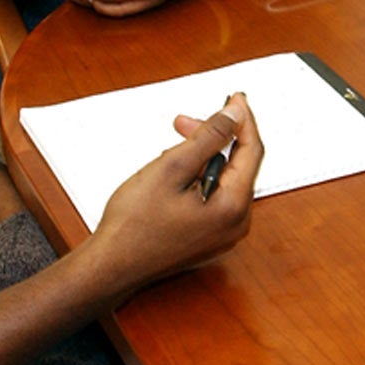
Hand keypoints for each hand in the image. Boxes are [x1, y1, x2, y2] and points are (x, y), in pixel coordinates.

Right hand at [85, 93, 261, 284]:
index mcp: (233, 206)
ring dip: (202, 158)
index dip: (242, 119)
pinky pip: (214, 197)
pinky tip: (175, 175)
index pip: (252, 150)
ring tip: (171, 150)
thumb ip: (209, 137)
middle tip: (184, 123)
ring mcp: (223, 234)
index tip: (233, 99)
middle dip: (213, 139)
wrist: (112, 266)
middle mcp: (236, 223)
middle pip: (237, 165)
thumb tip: (235, 116)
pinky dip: (198, 178)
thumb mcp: (172, 167)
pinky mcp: (209, 237)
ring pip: (224, 180)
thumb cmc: (134, 225)